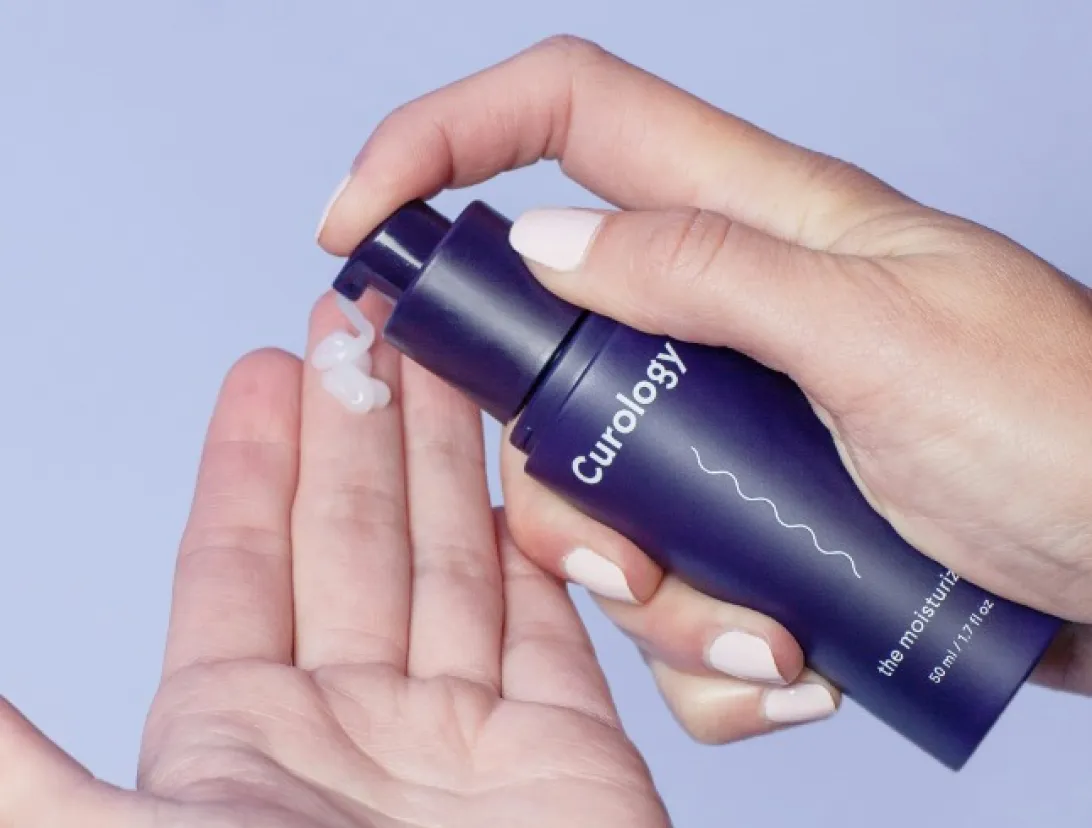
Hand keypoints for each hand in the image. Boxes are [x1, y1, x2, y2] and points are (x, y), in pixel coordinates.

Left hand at [0, 295, 666, 826]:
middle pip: (352, 539)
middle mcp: (350, 735)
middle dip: (356, 427)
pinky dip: (539, 540)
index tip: (266, 372)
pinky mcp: (565, 753)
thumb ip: (26, 771)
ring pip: (450, 560)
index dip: (254, 463)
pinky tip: (521, 472)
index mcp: (239, 748)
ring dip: (444, 460)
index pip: (242, 565)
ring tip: (437, 361)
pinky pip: (549, 618)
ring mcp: (462, 740)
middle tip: (361, 327)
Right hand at [317, 35, 1091, 744]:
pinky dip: (707, 643)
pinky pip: (669, 570)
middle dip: (543, 462)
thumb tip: (549, 241)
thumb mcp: (884, 335)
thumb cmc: (1069, 433)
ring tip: (755, 631)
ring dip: (647, 585)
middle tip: (616, 545)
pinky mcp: (753, 510)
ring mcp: (733, 419)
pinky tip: (790, 662)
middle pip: (544, 343)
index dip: (441, 143)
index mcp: (758, 221)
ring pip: (597, 485)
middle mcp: (724, 313)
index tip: (359, 226)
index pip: (562, 116)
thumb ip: (708, 271)